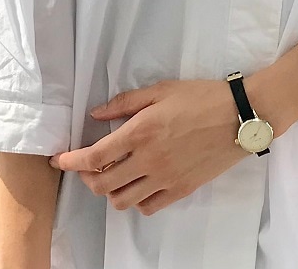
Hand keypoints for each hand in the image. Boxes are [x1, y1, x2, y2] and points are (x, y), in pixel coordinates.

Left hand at [48, 78, 252, 215]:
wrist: (239, 117)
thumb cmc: (199, 97)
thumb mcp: (159, 90)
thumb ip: (124, 104)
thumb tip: (96, 115)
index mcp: (140, 133)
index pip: (94, 156)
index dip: (71, 162)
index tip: (58, 160)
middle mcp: (149, 161)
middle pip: (103, 184)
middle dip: (86, 178)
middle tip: (84, 167)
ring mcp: (166, 179)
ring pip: (123, 200)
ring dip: (109, 191)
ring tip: (110, 176)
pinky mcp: (182, 190)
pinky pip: (149, 207)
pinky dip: (136, 200)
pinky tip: (137, 185)